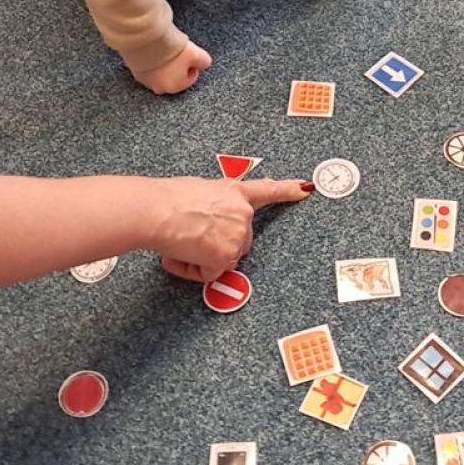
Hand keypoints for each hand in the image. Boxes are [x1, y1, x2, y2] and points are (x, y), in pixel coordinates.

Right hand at [134, 41, 212, 94]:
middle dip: (177, 66)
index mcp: (174, 87)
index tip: (188, 55)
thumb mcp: (197, 54)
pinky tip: (154, 51)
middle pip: (174, 76)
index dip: (192, 64)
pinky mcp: (135, 71)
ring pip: (160, 73)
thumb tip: (204, 63)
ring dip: (163, 64)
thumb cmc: (171, 50)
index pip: (190, 78)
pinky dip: (151, 61)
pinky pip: (147, 67)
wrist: (147, 41)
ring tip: (164, 50)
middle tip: (176, 52)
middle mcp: (158, 87)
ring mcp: (145, 80)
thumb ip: (205, 62)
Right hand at [153, 176, 312, 282]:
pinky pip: (210, 275)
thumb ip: (213, 205)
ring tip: (179, 243)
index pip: (267, 190)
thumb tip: (206, 220)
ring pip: (224, 260)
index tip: (306, 189)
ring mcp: (237, 235)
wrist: (157, 211)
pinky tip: (178, 255)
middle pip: (240, 242)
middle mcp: (242, 213)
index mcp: (234, 192)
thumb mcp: (197, 191)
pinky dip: (191, 271)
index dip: (288, 190)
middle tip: (189, 238)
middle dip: (216, 246)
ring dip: (201, 259)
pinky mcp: (227, 256)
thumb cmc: (166, 199)